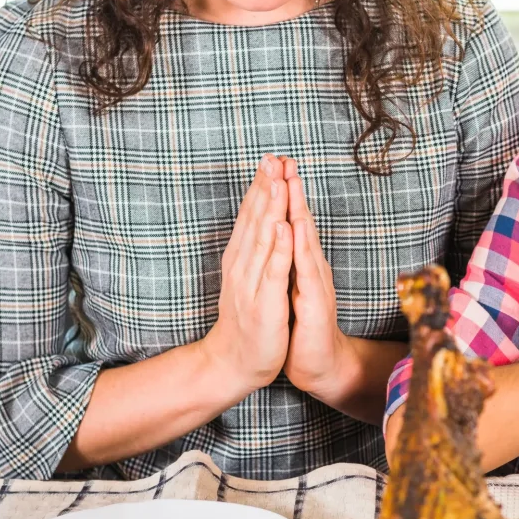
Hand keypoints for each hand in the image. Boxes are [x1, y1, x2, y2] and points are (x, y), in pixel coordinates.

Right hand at [203, 156, 293, 395]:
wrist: (234, 362)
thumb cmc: (246, 317)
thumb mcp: (249, 276)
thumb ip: (254, 248)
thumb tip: (262, 218)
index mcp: (241, 257)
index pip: (252, 215)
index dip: (262, 186)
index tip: (272, 158)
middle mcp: (243, 265)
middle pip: (256, 220)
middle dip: (266, 187)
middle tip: (273, 157)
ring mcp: (252, 282)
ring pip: (264, 239)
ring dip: (271, 209)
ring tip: (278, 180)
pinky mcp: (265, 302)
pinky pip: (274, 271)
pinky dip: (279, 248)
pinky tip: (285, 227)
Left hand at [279, 159, 349, 396]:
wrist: (319, 364)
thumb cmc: (301, 326)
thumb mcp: (290, 287)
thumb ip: (289, 259)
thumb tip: (280, 233)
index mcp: (300, 262)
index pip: (290, 220)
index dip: (282, 192)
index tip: (274, 163)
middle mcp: (310, 266)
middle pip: (300, 221)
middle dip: (291, 189)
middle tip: (284, 159)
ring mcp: (314, 282)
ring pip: (305, 239)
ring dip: (297, 208)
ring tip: (290, 180)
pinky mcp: (313, 301)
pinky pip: (304, 270)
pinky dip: (298, 246)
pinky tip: (293, 228)